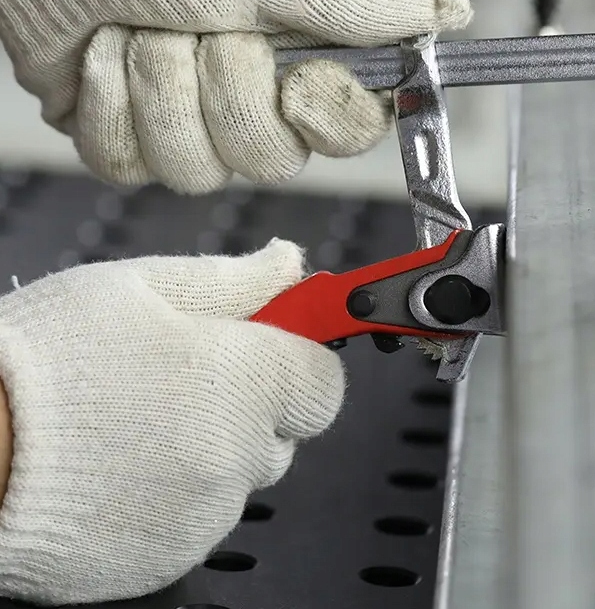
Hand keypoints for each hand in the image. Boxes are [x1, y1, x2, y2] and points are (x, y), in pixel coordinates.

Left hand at [0, 0, 471, 193]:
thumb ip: (377, 6)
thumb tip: (452, 11)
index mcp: (301, 65)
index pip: (346, 136)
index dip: (324, 114)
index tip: (300, 77)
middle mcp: (249, 104)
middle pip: (266, 160)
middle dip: (227, 82)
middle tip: (205, 23)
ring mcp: (184, 126)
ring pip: (195, 170)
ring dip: (163, 83)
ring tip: (147, 26)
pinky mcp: (122, 137)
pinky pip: (126, 164)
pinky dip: (109, 99)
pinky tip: (105, 51)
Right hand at [0, 240, 344, 604]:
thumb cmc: (44, 361)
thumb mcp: (142, 289)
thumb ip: (234, 280)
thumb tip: (289, 264)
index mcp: (241, 383)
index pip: (325, 380)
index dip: (302, 358)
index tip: (280, 345)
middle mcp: (235, 455)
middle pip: (287, 430)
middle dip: (255, 403)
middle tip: (191, 379)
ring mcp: (206, 513)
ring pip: (243, 473)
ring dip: (215, 448)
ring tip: (143, 422)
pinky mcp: (174, 556)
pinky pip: (204, 516)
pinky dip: (181, 492)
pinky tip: (128, 465)